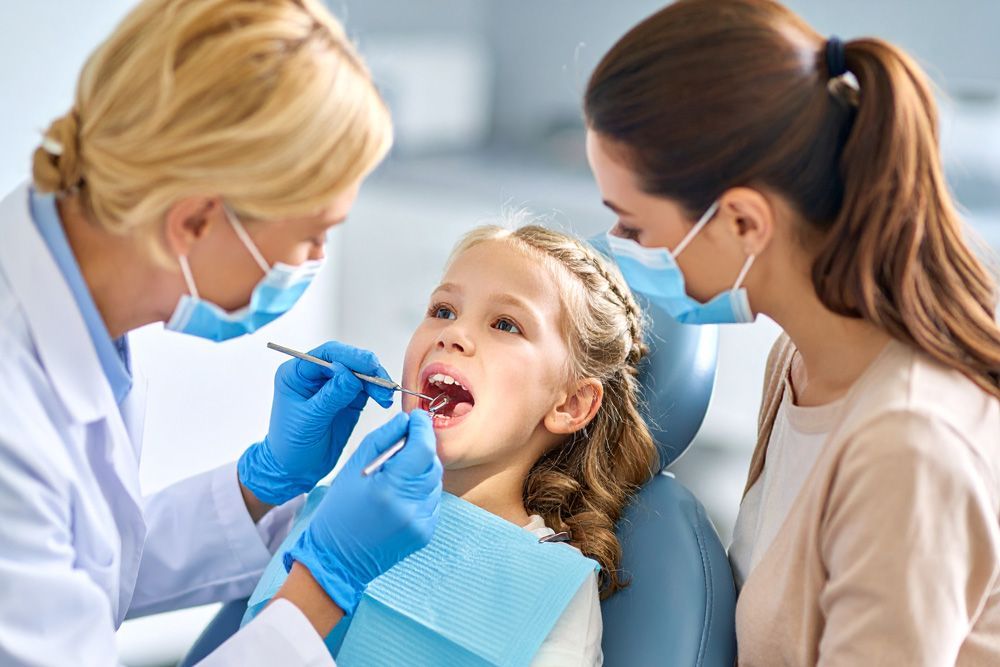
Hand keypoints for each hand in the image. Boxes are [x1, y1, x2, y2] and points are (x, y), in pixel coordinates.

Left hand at [238, 341, 394, 505]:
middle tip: (384, 382)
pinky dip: (378, 392)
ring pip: (360, 374)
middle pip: (348, 361)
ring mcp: (333, 386)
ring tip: (386, 396)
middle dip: (368, 369)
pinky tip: (384, 400)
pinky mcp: (348, 399)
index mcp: (297, 373)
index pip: (327, 354)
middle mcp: (316, 375)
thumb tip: (351, 375)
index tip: (370, 364)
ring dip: (376, 382)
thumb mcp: (310, 420)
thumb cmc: (291, 444)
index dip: (351, 356)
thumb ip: (331, 396)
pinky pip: (366, 389)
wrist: (296, 469)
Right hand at [283, 410, 441, 614]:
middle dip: (421, 449)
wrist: (337, 558)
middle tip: (402, 447)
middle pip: (432, 463)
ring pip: (435, 481)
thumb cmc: (339, 511)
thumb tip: (406, 421)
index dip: (422, 428)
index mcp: (389, 489)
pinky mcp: (425, 533)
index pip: (422, 448)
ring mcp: (420, 523)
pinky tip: (400, 495)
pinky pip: (432, 500)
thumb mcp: (353, 467)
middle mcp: (410, 507)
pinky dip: (421, 491)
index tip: (417, 418)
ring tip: (396, 476)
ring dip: (421, 471)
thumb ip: (382, 439)